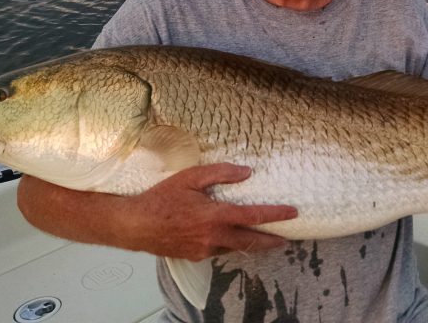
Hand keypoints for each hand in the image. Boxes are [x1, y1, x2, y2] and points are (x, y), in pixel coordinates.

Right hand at [120, 163, 298, 260]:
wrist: (135, 225)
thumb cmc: (161, 199)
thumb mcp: (190, 178)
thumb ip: (220, 173)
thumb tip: (246, 172)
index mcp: (214, 216)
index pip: (253, 216)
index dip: (276, 215)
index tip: (292, 213)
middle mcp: (213, 236)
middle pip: (251, 242)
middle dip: (271, 241)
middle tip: (286, 239)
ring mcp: (204, 249)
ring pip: (234, 248)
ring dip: (250, 245)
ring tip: (263, 239)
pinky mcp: (195, 256)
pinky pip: (217, 250)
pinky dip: (228, 244)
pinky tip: (229, 238)